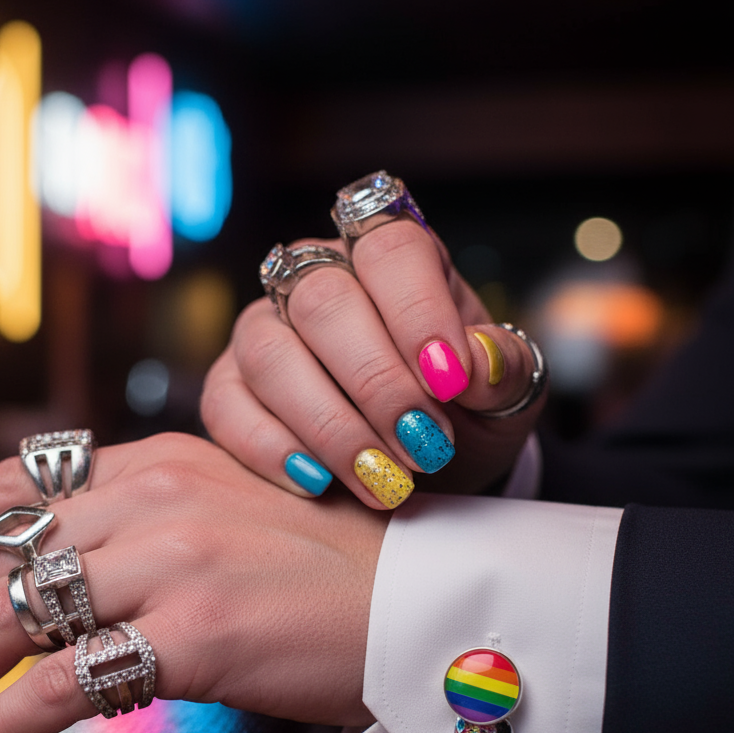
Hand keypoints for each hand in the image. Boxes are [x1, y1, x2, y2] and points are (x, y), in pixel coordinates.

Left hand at [0, 434, 386, 732]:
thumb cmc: (322, 567)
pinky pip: (66, 682)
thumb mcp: (221, 514)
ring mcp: (176, 559)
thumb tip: (54, 579)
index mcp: (158, 461)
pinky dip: (2, 724)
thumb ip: (141, 525)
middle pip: (1, 558)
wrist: (416, 599)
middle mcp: (156, 495)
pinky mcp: (198, 630)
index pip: (15, 481)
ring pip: (16, 618)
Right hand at [201, 221, 545, 508]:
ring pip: (269, 355)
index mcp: (395, 260)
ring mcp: (265, 331)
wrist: (428, 467)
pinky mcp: (230, 386)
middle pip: (321, 301)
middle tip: (422, 448)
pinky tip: (318, 483)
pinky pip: (226, 407)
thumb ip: (501, 370)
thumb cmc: (465, 415)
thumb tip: (473, 365)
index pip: (391, 250)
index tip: (450, 380)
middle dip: (376, 384)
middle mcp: (319, 280)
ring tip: (381, 479)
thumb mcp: (507, 395)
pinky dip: (271, 449)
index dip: (418, 310)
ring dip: (328, 424)